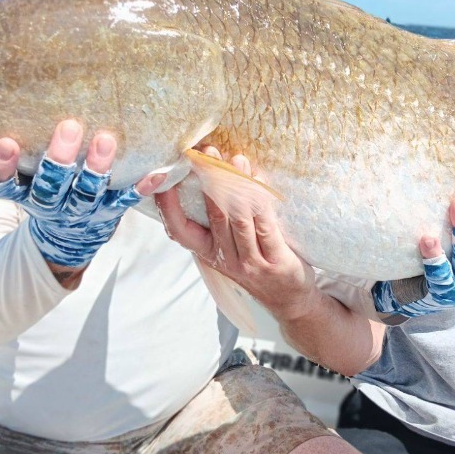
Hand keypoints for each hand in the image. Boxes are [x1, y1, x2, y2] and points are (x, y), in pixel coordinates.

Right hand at [0, 119, 164, 268]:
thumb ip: (12, 152)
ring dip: (96, 168)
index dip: (2, 167)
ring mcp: (80, 211)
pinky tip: (155, 173)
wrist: (68, 236)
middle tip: (69, 127)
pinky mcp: (108, 212)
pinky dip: (140, 188)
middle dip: (59, 159)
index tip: (5, 143)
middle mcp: (49, 204)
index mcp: (23, 193)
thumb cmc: (44, 188)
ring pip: (86, 193)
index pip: (3, 184)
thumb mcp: (21, 177)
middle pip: (50, 186)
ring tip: (106, 140)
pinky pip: (125, 201)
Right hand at [154, 147, 317, 320]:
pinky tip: (259, 182)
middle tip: (208, 154)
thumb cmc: (258, 265)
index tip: (164, 179)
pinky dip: (261, 201)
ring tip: (235, 161)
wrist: (290, 299)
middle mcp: (225, 259)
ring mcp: (250, 263)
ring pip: (239, 219)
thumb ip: (220, 219)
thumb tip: (212, 172)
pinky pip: (265, 226)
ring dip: (237, 186)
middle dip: (210, 180)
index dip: (168, 206)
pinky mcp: (275, 261)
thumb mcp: (230, 249)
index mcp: (208, 253)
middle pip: (213, 215)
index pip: (179, 231)